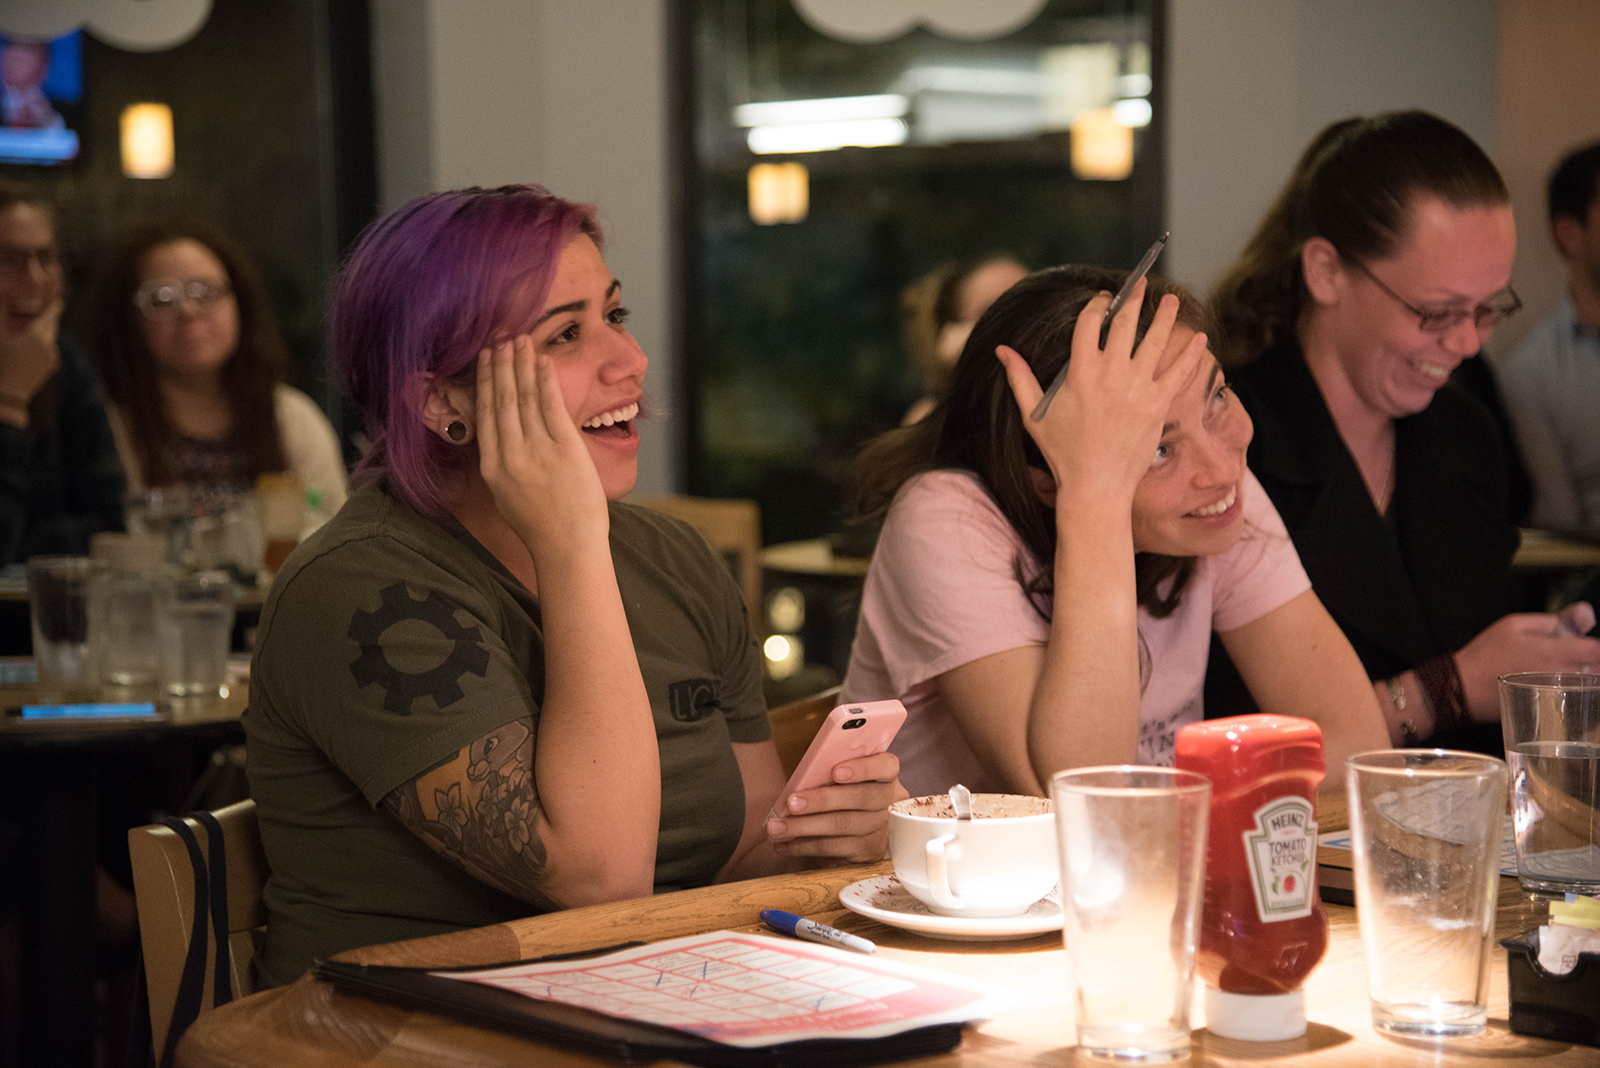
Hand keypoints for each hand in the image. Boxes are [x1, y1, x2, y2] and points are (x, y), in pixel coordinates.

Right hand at [0, 295, 61, 408]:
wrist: (7, 394)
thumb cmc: (0, 362)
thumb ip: (1, 312)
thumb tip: (1, 292)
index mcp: (35, 335)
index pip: (49, 316)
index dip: (54, 307)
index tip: (58, 301)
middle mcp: (47, 346)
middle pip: (52, 327)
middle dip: (50, 319)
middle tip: (48, 312)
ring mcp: (50, 359)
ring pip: (51, 340)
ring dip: (47, 333)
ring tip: (39, 329)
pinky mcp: (48, 369)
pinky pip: (50, 352)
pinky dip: (45, 346)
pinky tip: (37, 347)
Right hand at [474, 335, 607, 557]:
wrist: (567, 546)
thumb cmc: (540, 526)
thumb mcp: (506, 496)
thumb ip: (500, 464)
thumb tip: (499, 437)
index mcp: (491, 467)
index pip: (485, 415)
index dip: (484, 383)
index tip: (484, 360)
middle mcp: (510, 455)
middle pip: (502, 400)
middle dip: (501, 366)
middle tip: (499, 340)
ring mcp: (537, 450)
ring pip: (524, 398)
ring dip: (521, 366)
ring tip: (519, 342)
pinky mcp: (564, 448)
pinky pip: (551, 406)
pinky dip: (545, 381)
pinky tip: (543, 362)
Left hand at [764, 752, 907, 865]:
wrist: (859, 829)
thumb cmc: (843, 792)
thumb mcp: (844, 777)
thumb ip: (831, 771)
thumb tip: (802, 778)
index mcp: (886, 775)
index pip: (886, 766)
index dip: (863, 768)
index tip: (836, 771)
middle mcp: (889, 802)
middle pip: (860, 798)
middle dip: (821, 800)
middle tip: (790, 803)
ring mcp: (882, 829)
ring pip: (842, 826)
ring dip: (803, 827)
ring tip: (776, 828)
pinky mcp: (869, 852)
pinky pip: (834, 849)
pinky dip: (804, 846)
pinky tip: (784, 845)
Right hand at [993, 281, 1206, 513]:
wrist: (1095, 485)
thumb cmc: (1062, 452)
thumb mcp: (1033, 414)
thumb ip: (1019, 378)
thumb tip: (1002, 349)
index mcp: (1080, 373)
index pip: (1090, 324)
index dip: (1097, 305)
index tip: (1103, 299)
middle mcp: (1110, 375)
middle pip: (1125, 324)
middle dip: (1134, 298)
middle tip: (1142, 283)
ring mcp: (1137, 389)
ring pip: (1155, 341)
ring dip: (1165, 317)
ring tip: (1170, 300)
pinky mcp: (1157, 404)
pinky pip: (1179, 372)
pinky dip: (1191, 354)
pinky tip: (1201, 339)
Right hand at [1455, 611, 1599, 717]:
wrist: (1462, 689)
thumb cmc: (1486, 654)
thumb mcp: (1512, 624)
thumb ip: (1550, 621)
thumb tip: (1583, 619)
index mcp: (1554, 652)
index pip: (1596, 650)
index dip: (1595, 646)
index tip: (1586, 643)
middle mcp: (1561, 676)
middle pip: (1598, 671)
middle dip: (1594, 662)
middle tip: (1579, 657)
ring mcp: (1557, 696)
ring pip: (1590, 687)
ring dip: (1588, 678)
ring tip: (1570, 671)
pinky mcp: (1550, 710)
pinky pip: (1576, 702)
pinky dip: (1578, 695)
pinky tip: (1564, 688)